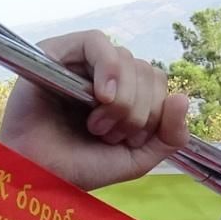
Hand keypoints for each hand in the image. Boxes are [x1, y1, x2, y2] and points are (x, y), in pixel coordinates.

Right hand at [0, 30, 190, 189]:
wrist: (38, 177)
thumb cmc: (78, 168)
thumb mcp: (137, 158)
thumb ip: (170, 135)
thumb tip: (181, 98)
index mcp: (124, 94)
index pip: (158, 83)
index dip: (154, 112)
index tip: (127, 140)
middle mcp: (104, 75)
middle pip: (147, 70)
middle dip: (136, 110)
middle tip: (107, 135)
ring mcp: (81, 63)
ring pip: (127, 59)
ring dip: (121, 99)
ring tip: (95, 125)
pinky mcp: (56, 53)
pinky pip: (97, 42)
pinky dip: (107, 68)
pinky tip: (100, 96)